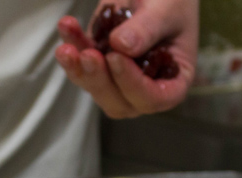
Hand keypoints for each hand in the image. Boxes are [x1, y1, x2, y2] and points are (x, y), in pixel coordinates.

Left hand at [55, 0, 197, 118]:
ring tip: (67, 48)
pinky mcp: (98, 66)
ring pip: (94, 87)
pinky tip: (67, 27)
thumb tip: (121, 47)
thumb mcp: (166, 10)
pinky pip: (80, 65)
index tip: (116, 58)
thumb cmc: (172, 1)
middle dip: (99, 81)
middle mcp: (145, 88)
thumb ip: (147, 29)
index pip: (153, 99)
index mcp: (174, 81)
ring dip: (78, 70)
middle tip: (89, 55)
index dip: (133, 85)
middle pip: (118, 102)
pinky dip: (71, 47)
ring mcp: (118, 80)